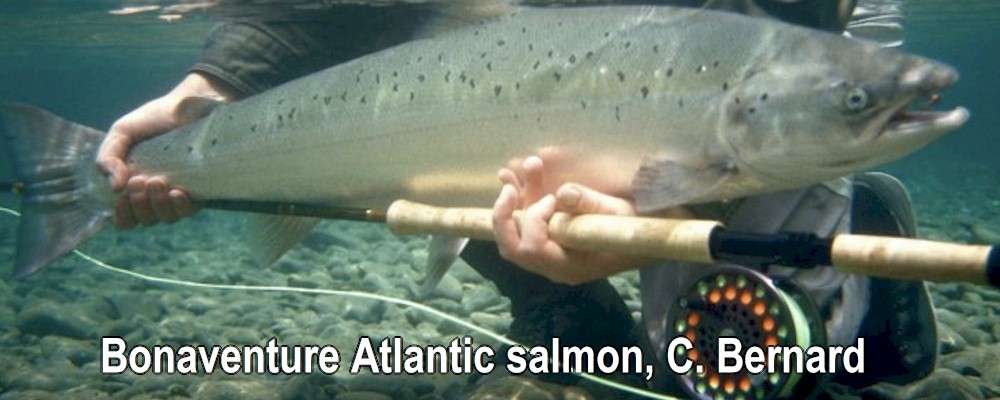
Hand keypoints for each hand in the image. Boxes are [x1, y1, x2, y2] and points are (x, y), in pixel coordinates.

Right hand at [96, 73, 230, 228]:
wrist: (184, 107)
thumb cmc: (151, 120)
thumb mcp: (121, 134)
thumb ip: (108, 157)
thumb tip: (115, 189)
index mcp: (135, 186)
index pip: (127, 219)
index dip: (123, 217)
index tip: (122, 200)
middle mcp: (157, 195)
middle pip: (146, 219)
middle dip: (140, 204)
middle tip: (140, 180)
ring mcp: (179, 193)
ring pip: (167, 217)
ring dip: (159, 205)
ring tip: (157, 181)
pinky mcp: (200, 189)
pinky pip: (189, 210)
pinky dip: (181, 206)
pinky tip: (177, 192)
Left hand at [491, 156, 649, 284]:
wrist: (648, 236)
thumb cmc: (635, 226)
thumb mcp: (617, 214)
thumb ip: (589, 203)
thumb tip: (563, 193)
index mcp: (568, 266)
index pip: (533, 248)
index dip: (534, 219)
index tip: (553, 199)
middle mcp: (554, 265)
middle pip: (513, 248)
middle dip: (504, 216)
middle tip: (508, 189)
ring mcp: (551, 253)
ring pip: (517, 233)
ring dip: (512, 202)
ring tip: (509, 173)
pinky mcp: (553, 240)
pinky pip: (527, 226)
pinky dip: (520, 203)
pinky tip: (515, 178)